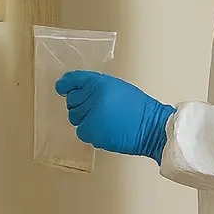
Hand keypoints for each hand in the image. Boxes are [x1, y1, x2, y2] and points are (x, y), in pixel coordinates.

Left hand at [55, 71, 174, 162]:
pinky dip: (90, 132)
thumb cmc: (139, 109)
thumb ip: (97, 88)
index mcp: (101, 83)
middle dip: (80, 105)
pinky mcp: (91, 130)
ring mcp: (91, 114)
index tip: (62, 87)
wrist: (152, 127)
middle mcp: (93, 96)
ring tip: (105, 120)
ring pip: (74, 117)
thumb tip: (76, 91)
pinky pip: (81, 131)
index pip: (73, 80)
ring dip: (85, 119)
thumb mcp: (118, 88)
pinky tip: (105, 129)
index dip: (65, 84)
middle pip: (71, 101)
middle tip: (98, 109)